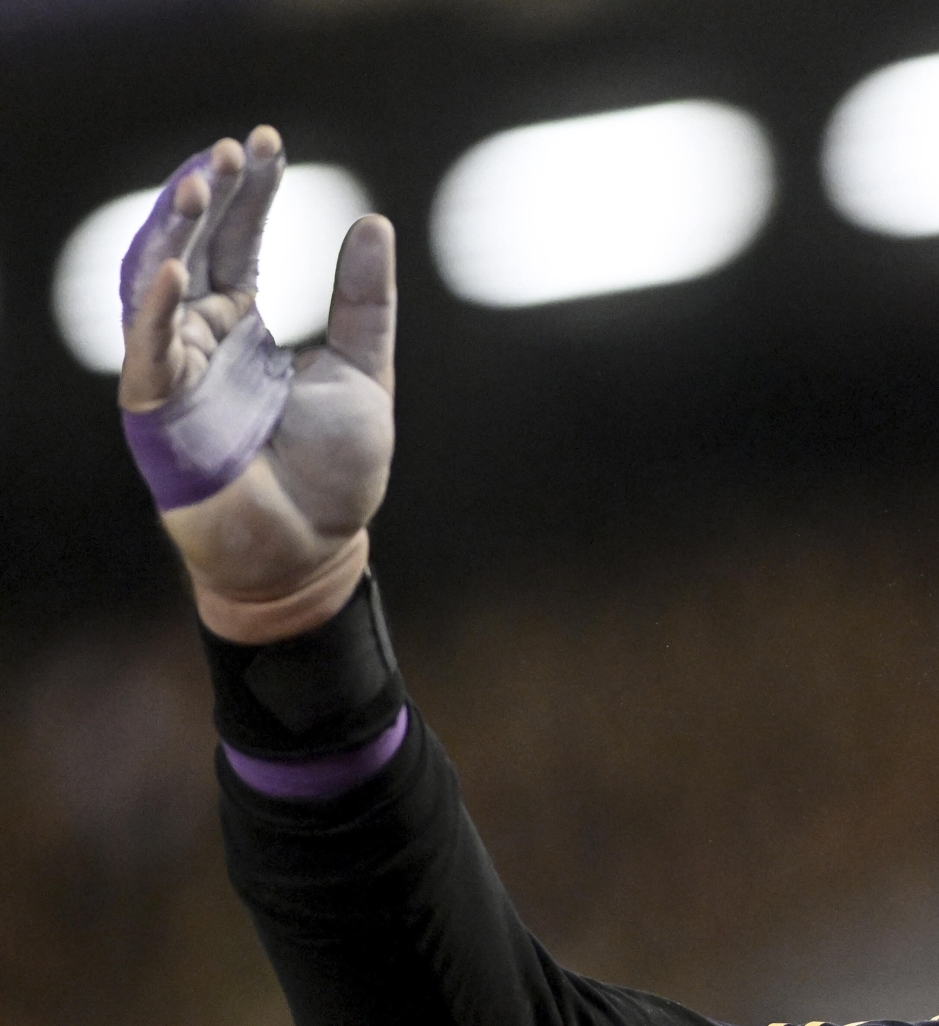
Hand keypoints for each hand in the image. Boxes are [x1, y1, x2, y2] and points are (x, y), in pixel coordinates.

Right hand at [119, 126, 396, 643]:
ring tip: (201, 184)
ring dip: (176, 234)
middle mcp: (201, 341)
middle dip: (209, 198)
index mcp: (242, 328)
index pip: (238, 242)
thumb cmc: (334, 475)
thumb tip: (374, 223)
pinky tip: (177, 268)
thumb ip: (364, 304)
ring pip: (158, 286)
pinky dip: (158, 309)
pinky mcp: (160, 415)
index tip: (268, 143)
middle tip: (233, 150)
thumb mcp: (363, 374)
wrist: (317, 554)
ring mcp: (176, 374)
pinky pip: (149, 352)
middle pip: (194, 250)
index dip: (249, 193)